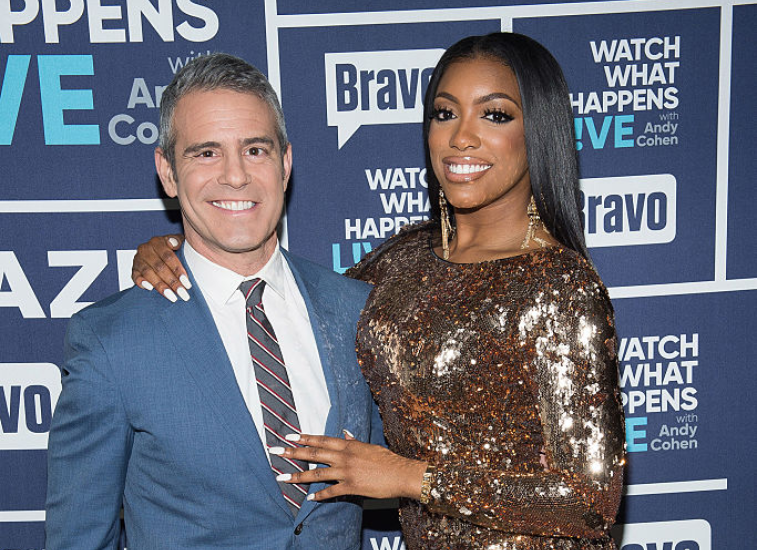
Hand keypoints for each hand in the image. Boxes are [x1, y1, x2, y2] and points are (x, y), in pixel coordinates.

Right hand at [131, 235, 188, 300]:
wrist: (158, 252)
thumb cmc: (171, 249)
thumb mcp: (177, 241)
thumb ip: (177, 240)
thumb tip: (174, 244)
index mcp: (157, 242)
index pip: (168, 257)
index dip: (177, 270)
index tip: (187, 282)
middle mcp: (145, 249)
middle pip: (159, 267)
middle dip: (172, 282)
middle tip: (183, 293)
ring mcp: (138, 260)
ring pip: (148, 274)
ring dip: (161, 286)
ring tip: (172, 297)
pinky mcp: (134, 269)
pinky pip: (135, 277)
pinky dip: (142, 283)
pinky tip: (151, 290)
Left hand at [273, 434, 426, 501]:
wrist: (401, 473)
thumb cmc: (387, 459)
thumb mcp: (369, 446)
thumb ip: (354, 441)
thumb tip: (345, 433)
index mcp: (348, 445)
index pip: (321, 440)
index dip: (304, 438)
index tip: (289, 436)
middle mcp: (343, 457)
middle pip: (313, 453)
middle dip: (292, 453)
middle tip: (275, 451)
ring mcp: (346, 472)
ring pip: (316, 473)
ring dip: (297, 476)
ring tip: (282, 478)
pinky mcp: (350, 487)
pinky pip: (330, 492)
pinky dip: (319, 495)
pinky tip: (309, 498)